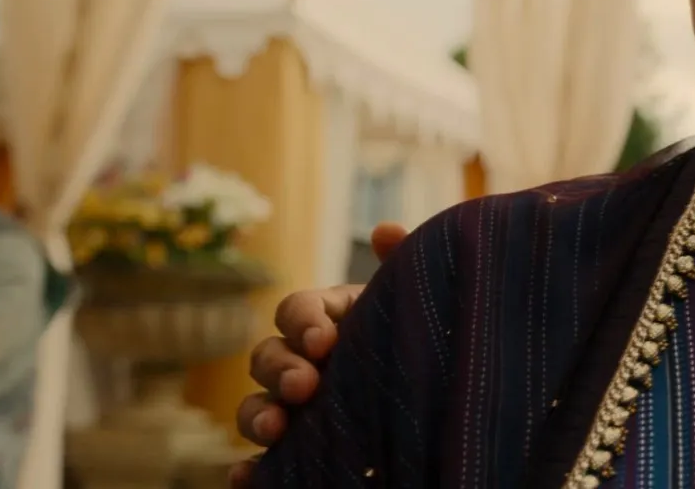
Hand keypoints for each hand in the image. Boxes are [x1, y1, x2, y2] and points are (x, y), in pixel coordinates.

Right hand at [228, 222, 406, 485]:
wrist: (446, 396)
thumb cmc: (425, 335)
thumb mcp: (419, 301)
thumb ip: (404, 266)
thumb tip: (385, 230)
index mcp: (329, 319)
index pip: (296, 310)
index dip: (303, 322)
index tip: (326, 340)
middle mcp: (302, 361)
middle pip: (267, 356)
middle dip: (280, 369)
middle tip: (304, 385)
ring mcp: (294, 407)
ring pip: (255, 406)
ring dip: (258, 415)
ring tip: (277, 429)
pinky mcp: (296, 449)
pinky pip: (262, 461)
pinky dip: (248, 468)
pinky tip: (249, 476)